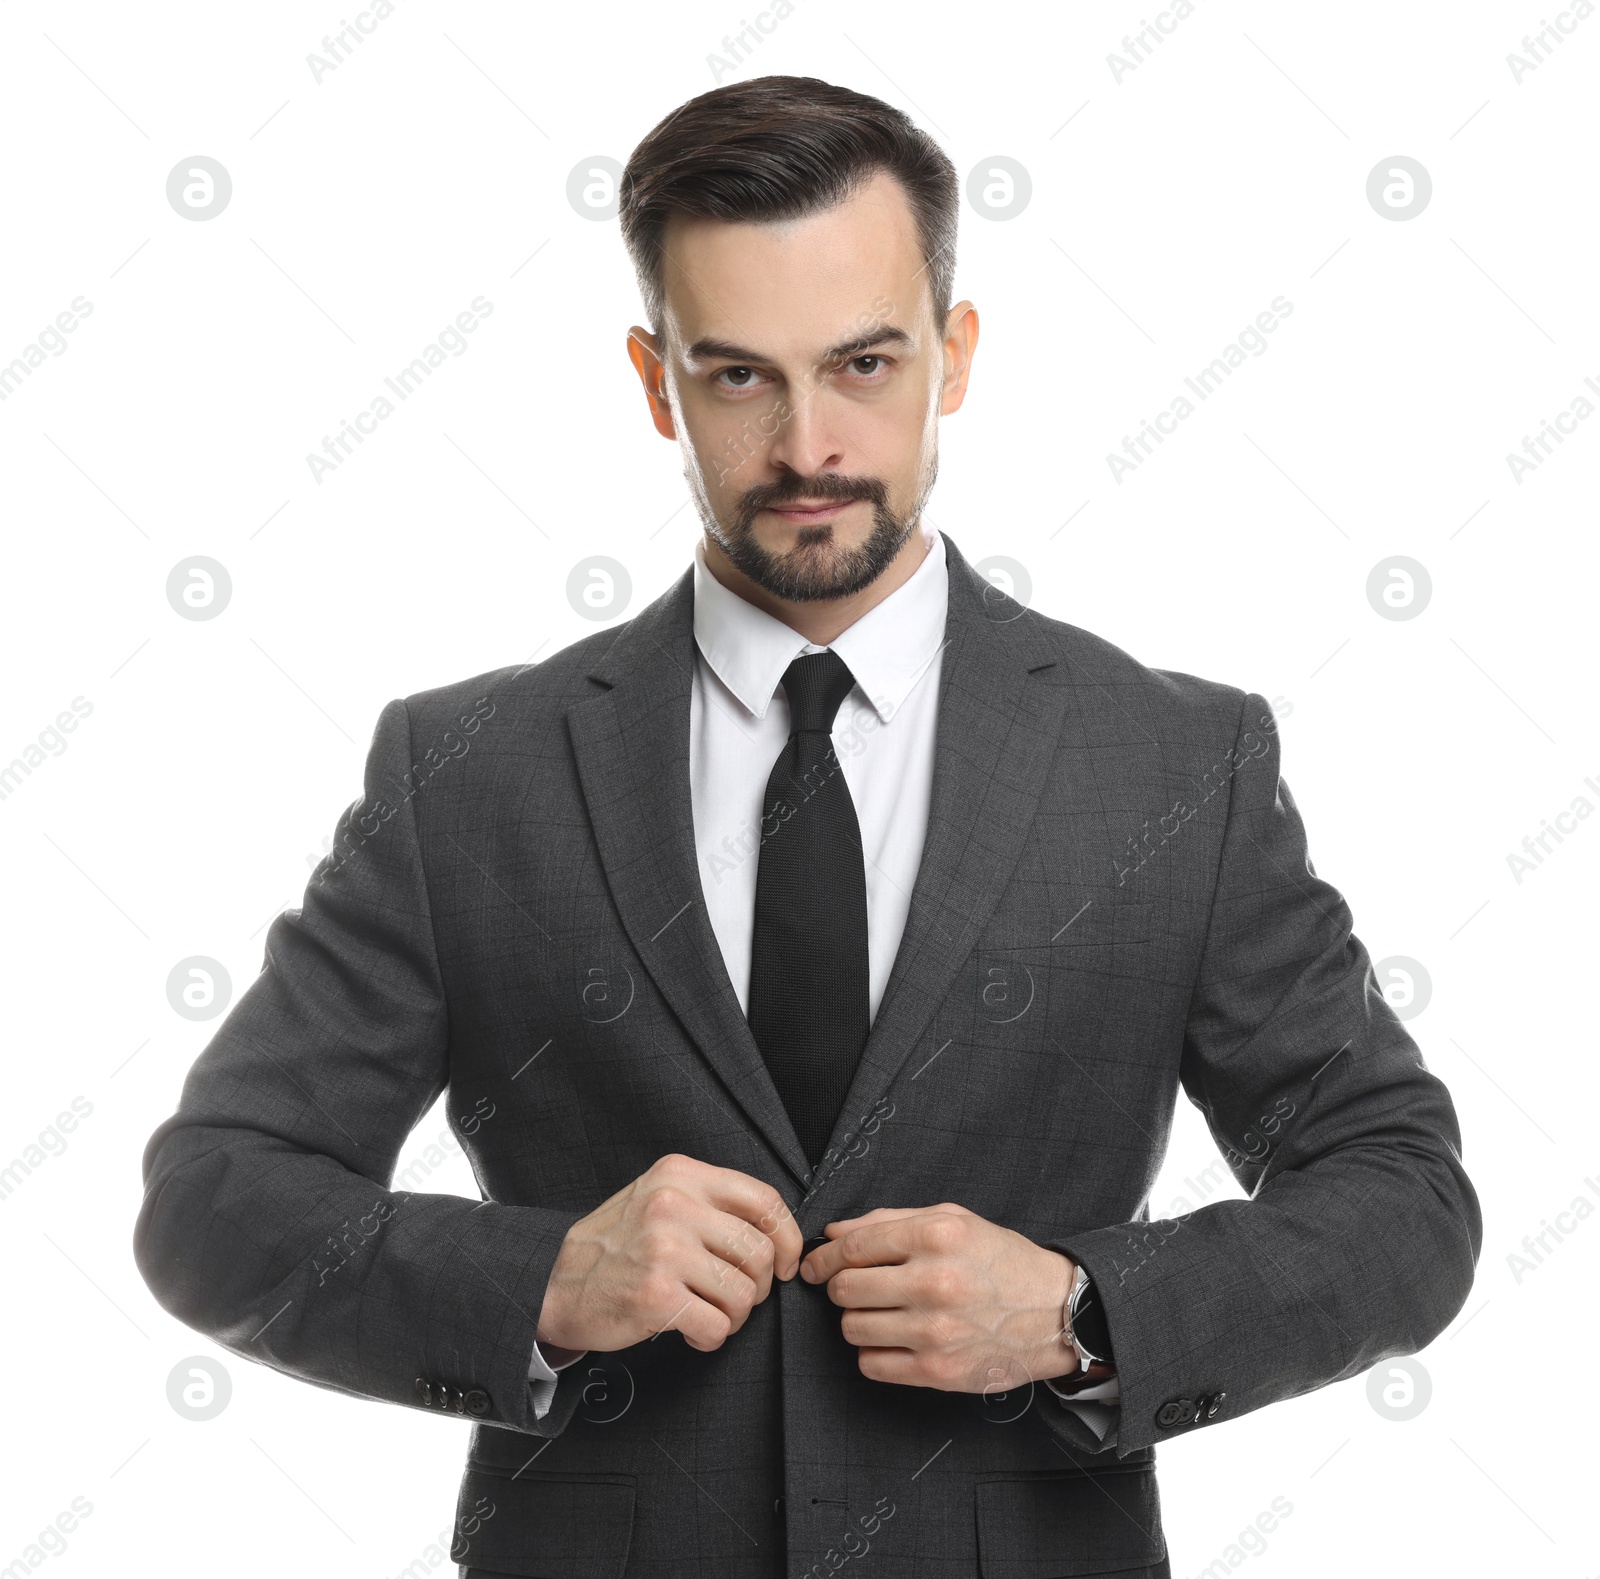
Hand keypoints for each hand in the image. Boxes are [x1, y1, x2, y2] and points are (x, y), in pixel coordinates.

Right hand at [537, 1154, 801, 1353]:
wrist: (553, 1283)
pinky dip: (711, 1338)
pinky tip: (691, 1330)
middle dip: (759, 1286)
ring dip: (734, 1316)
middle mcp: (674, 1205)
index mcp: (681, 1175)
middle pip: (760, 1252)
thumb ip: (710, 1203)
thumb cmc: (615, 1246)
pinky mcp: (656, 1295)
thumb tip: (775, 1233)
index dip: (787, 1237)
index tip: (788, 1263)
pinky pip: (717, 1326)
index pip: (763, 1199)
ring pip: (744, 1293)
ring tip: (708, 1314)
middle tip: (735, 1297)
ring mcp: (664, 1250)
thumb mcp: (658, 1197)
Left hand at [799, 1203, 1078, 1392]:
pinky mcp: (939, 1370)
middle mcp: (934, 1282)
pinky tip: (895, 1339)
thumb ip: (888, 1220)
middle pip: (845, 1289)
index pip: (852, 1247)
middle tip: (855, 1288)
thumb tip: (834, 1233)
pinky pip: (872, 1365)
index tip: (814, 1265)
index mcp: (935, 1236)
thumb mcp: (952, 1220)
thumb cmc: (1000, 1260)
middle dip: (841, 1287)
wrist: (1056, 1311)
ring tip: (882, 1312)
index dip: (823, 1257)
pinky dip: (874, 1353)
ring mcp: (935, 1331)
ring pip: (853, 1328)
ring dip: (858, 1320)